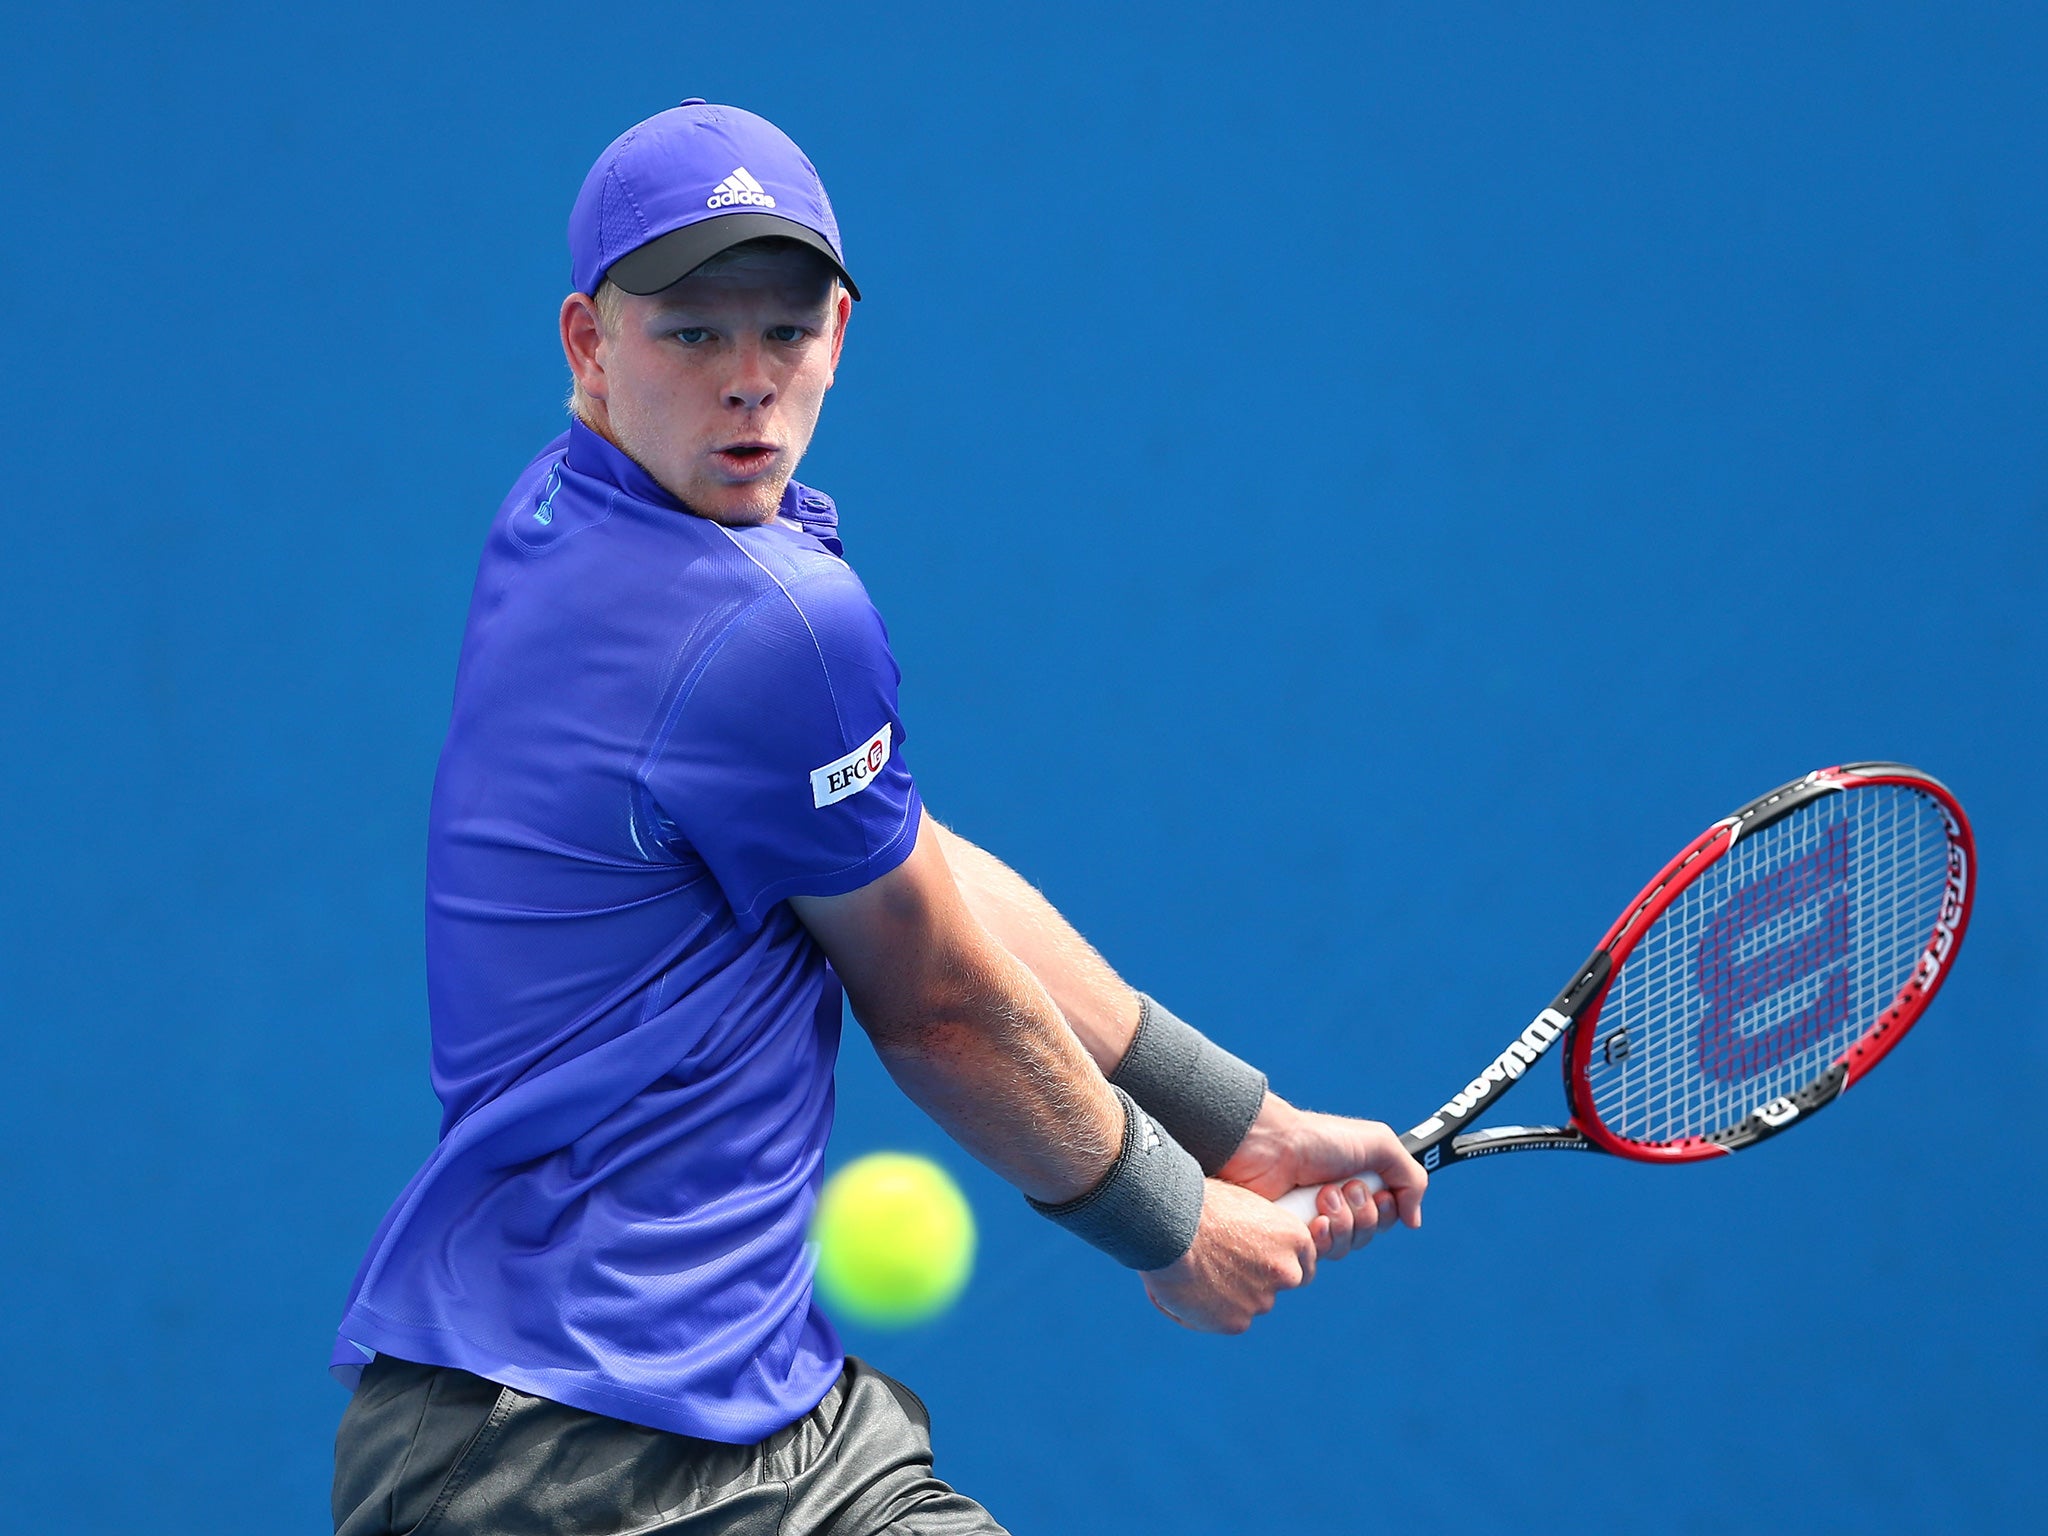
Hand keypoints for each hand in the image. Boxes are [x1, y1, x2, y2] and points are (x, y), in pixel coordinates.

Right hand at [1140, 1178, 1318, 1333]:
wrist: (1169, 1225)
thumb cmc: (1198, 1203)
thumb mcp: (1241, 1204)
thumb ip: (1257, 1230)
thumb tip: (1250, 1241)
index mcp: (1294, 1237)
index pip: (1304, 1263)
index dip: (1280, 1264)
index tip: (1262, 1262)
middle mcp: (1287, 1272)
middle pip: (1276, 1285)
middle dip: (1255, 1281)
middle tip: (1221, 1266)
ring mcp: (1262, 1301)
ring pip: (1248, 1304)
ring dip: (1228, 1295)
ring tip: (1195, 1273)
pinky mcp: (1235, 1323)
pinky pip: (1223, 1320)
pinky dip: (1207, 1311)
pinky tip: (1185, 1290)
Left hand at [1215, 1094, 1426, 1260]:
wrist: (1269, 1147)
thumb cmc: (1318, 1139)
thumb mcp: (1379, 1144)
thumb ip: (1412, 1178)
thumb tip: (1413, 1221)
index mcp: (1355, 1183)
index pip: (1385, 1217)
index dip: (1386, 1210)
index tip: (1379, 1194)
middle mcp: (1335, 1204)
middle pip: (1367, 1235)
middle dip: (1362, 1213)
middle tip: (1342, 1187)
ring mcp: (1311, 1221)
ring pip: (1345, 1248)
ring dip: (1342, 1222)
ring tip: (1322, 1196)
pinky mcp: (1290, 1237)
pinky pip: (1318, 1258)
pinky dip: (1322, 1239)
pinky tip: (1314, 1221)